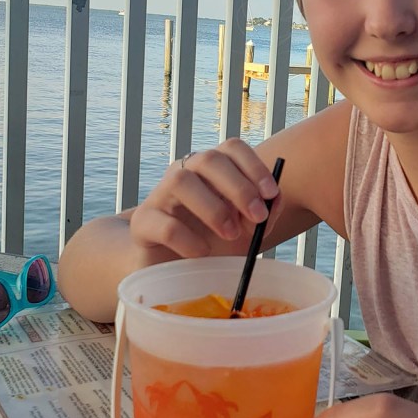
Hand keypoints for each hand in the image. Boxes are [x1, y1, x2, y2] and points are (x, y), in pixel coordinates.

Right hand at [128, 140, 280, 259]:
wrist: (169, 269)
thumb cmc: (211, 242)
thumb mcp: (245, 230)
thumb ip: (264, 215)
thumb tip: (276, 199)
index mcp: (211, 170)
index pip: (232, 148)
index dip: (254, 166)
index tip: (271, 193)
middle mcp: (184, 173)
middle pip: (208, 159)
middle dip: (238, 187)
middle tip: (257, 216)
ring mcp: (159, 196)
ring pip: (180, 180)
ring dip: (212, 208)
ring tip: (230, 234)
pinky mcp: (141, 223)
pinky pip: (162, 223)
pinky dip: (187, 239)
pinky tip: (201, 252)